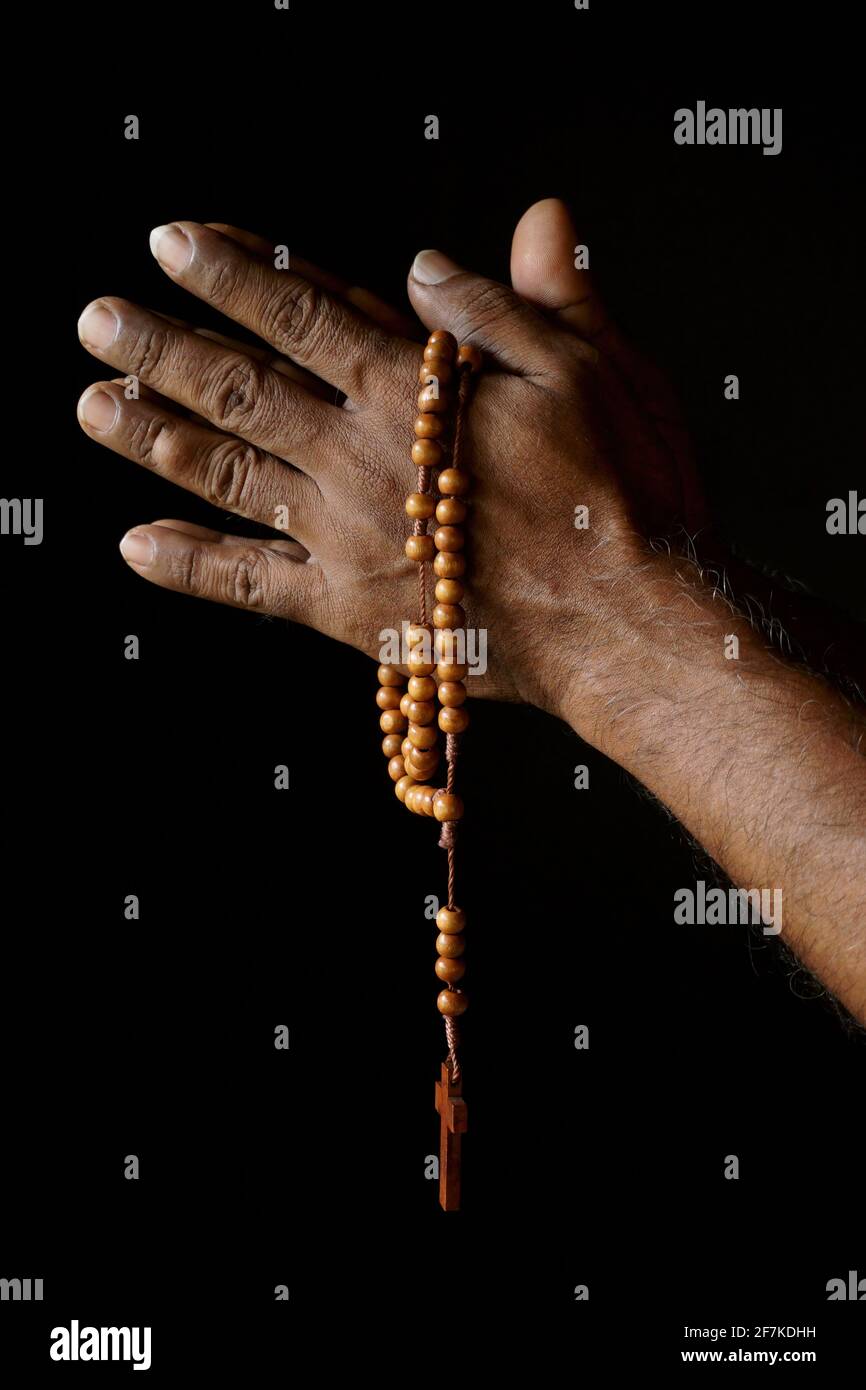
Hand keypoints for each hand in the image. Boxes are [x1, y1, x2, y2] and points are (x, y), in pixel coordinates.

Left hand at [76, 200, 701, 716]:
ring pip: (229, 474)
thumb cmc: (617, 497)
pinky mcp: (346, 609)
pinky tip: (135, 545)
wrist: (619, 622)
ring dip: (154, 438)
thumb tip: (427, 258)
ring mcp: (344, 536)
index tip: (172, 241)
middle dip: (162, 347)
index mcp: (413, 390)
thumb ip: (509, 304)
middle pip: (240, 387)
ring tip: (95, 406)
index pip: (300, 310)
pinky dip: (191, 565)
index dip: (231, 271)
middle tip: (97, 319)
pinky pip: (250, 586)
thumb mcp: (588, 371)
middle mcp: (360, 456)